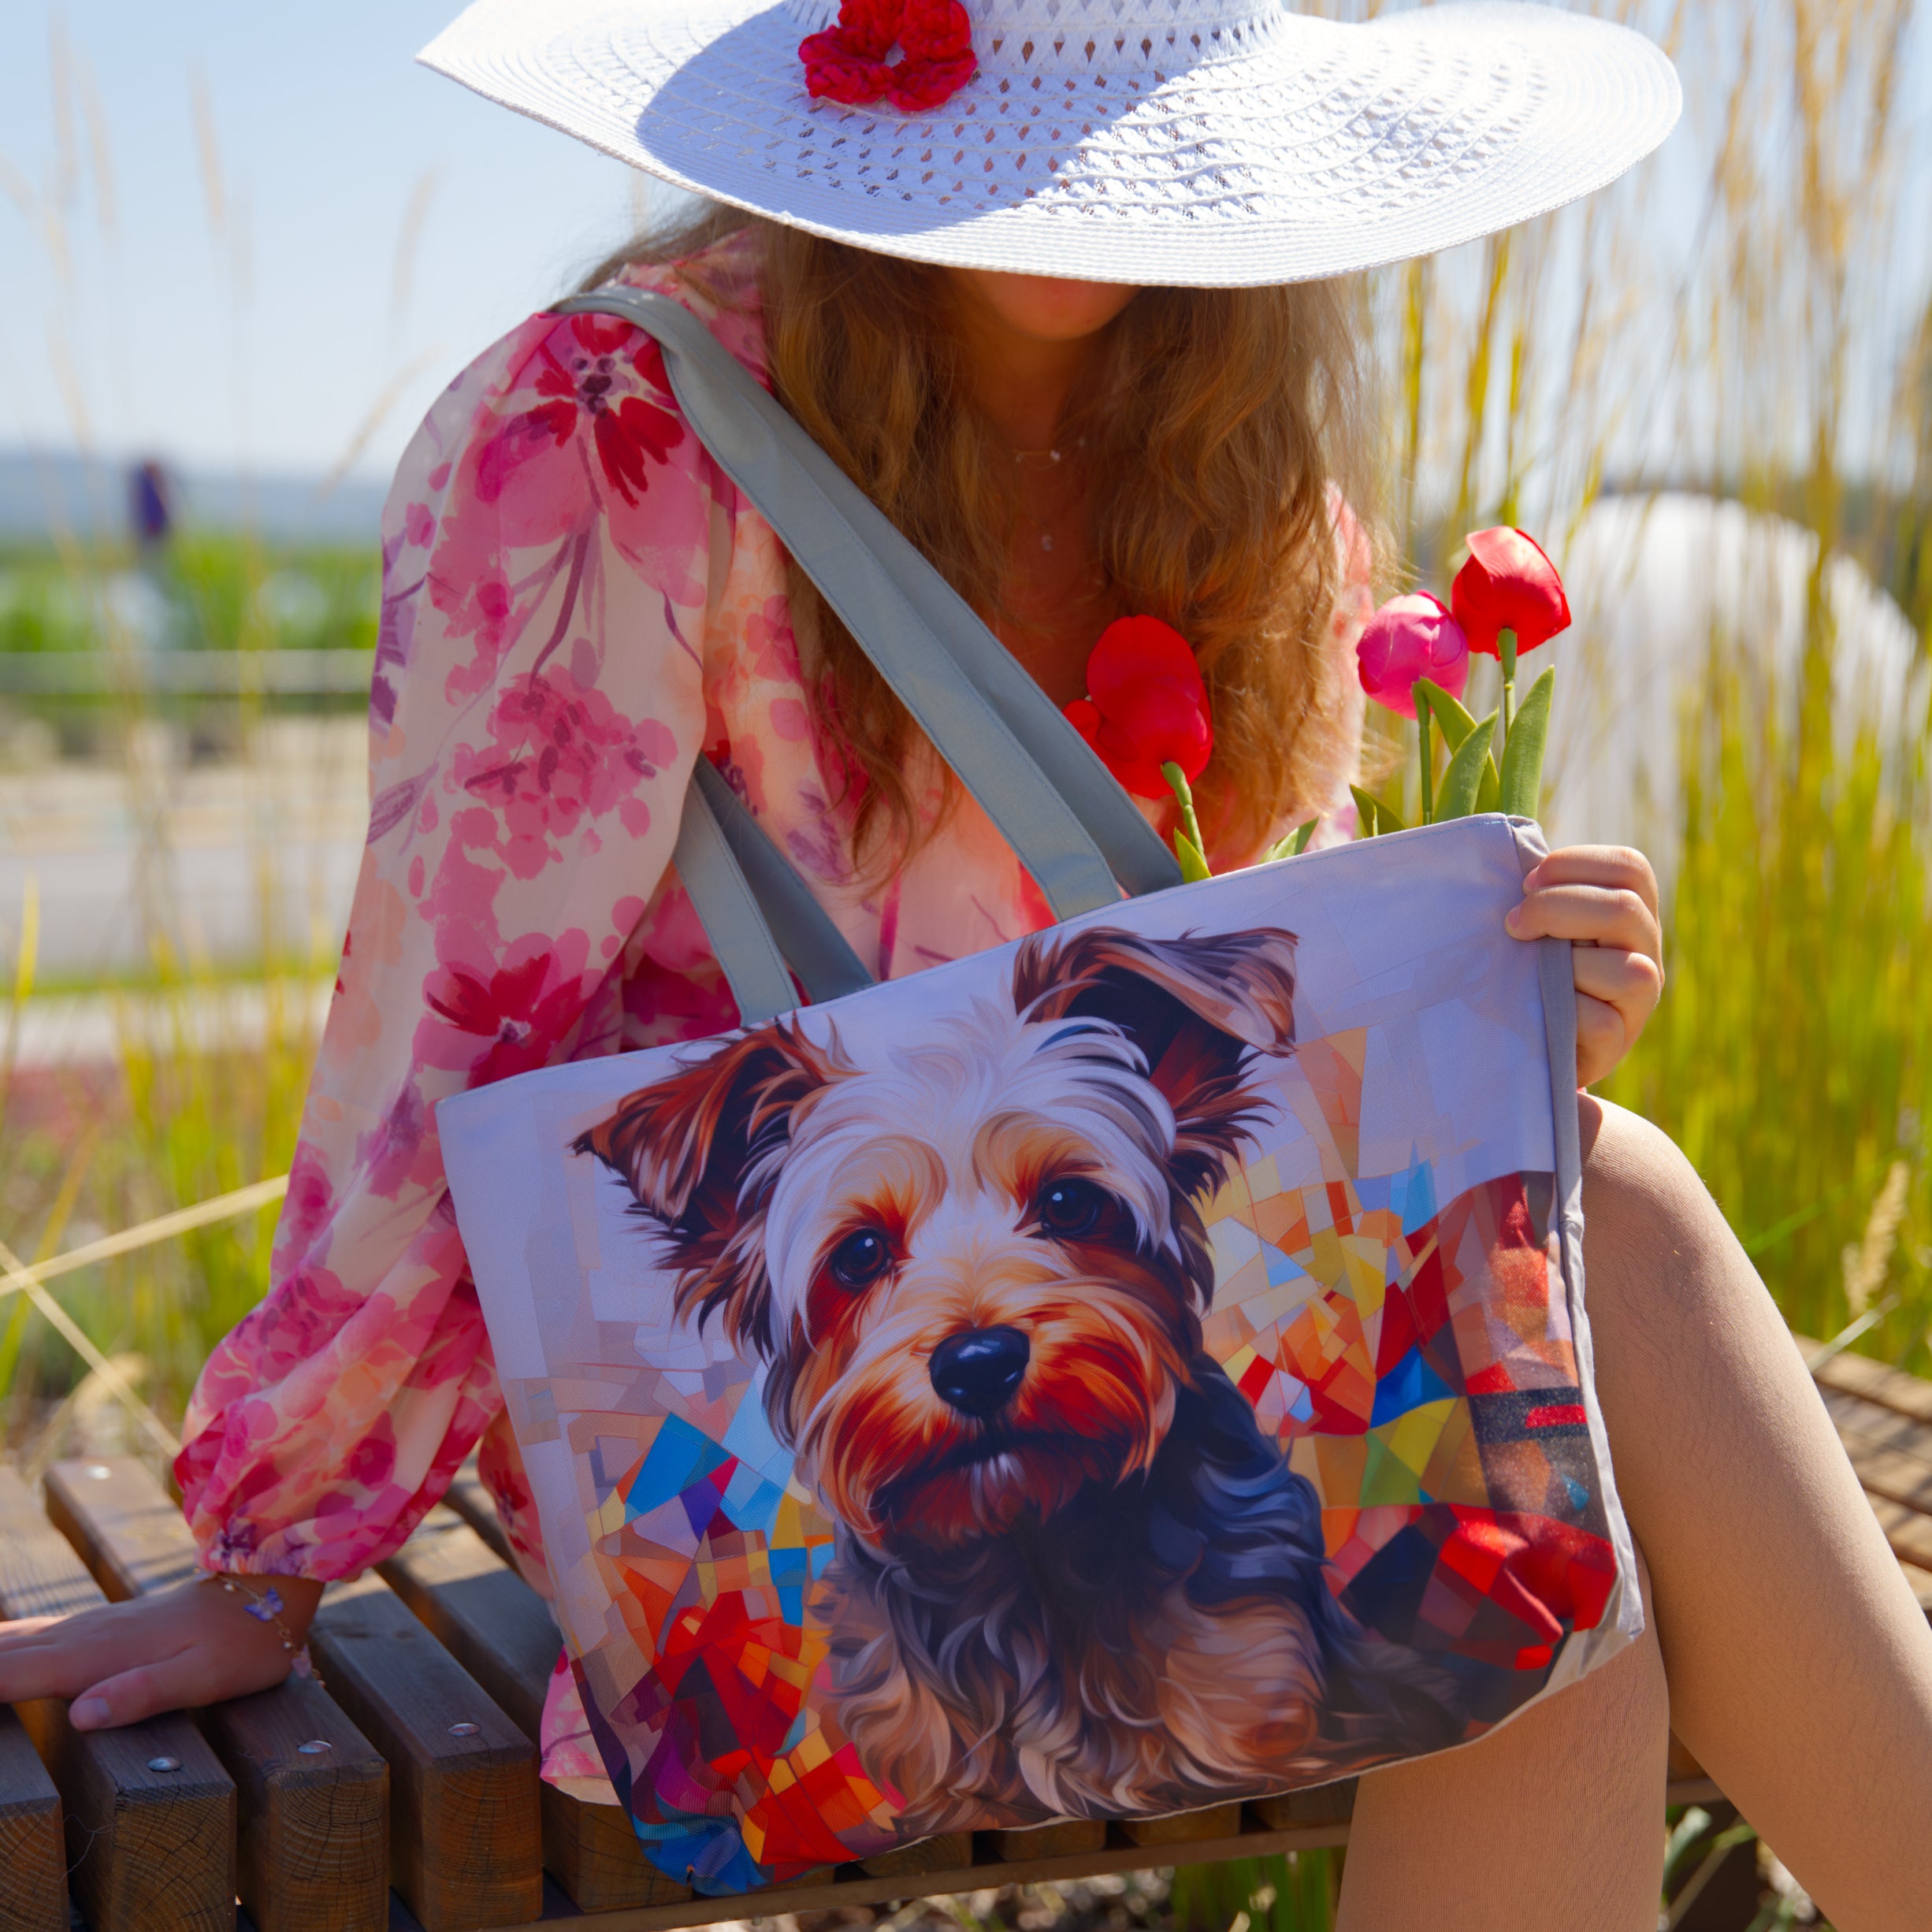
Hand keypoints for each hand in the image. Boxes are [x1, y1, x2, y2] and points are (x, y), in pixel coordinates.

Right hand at [0, 1572, 324, 1729]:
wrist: (266, 1590)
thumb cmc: (239, 1644)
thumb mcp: (202, 1678)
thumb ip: (141, 1694)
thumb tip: (80, 1714)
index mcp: (91, 1657)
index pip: (4, 1679)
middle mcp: (76, 1636)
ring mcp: (82, 1627)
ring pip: (3, 1641)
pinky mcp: (93, 1627)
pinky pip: (24, 1635)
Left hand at [1504, 845, 1662, 1087]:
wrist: (1526, 1048)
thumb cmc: (1529, 975)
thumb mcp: (1542, 930)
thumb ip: (1545, 898)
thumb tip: (1519, 862)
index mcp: (1632, 916)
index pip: (1630, 867)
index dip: (1576, 863)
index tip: (1527, 882)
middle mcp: (1646, 954)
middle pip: (1626, 908)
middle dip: (1557, 907)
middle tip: (1514, 924)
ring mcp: (1640, 1002)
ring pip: (1628, 970)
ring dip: (1564, 965)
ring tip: (1529, 972)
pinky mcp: (1617, 1044)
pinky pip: (1599, 1021)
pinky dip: (1563, 1011)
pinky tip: (1536, 1011)